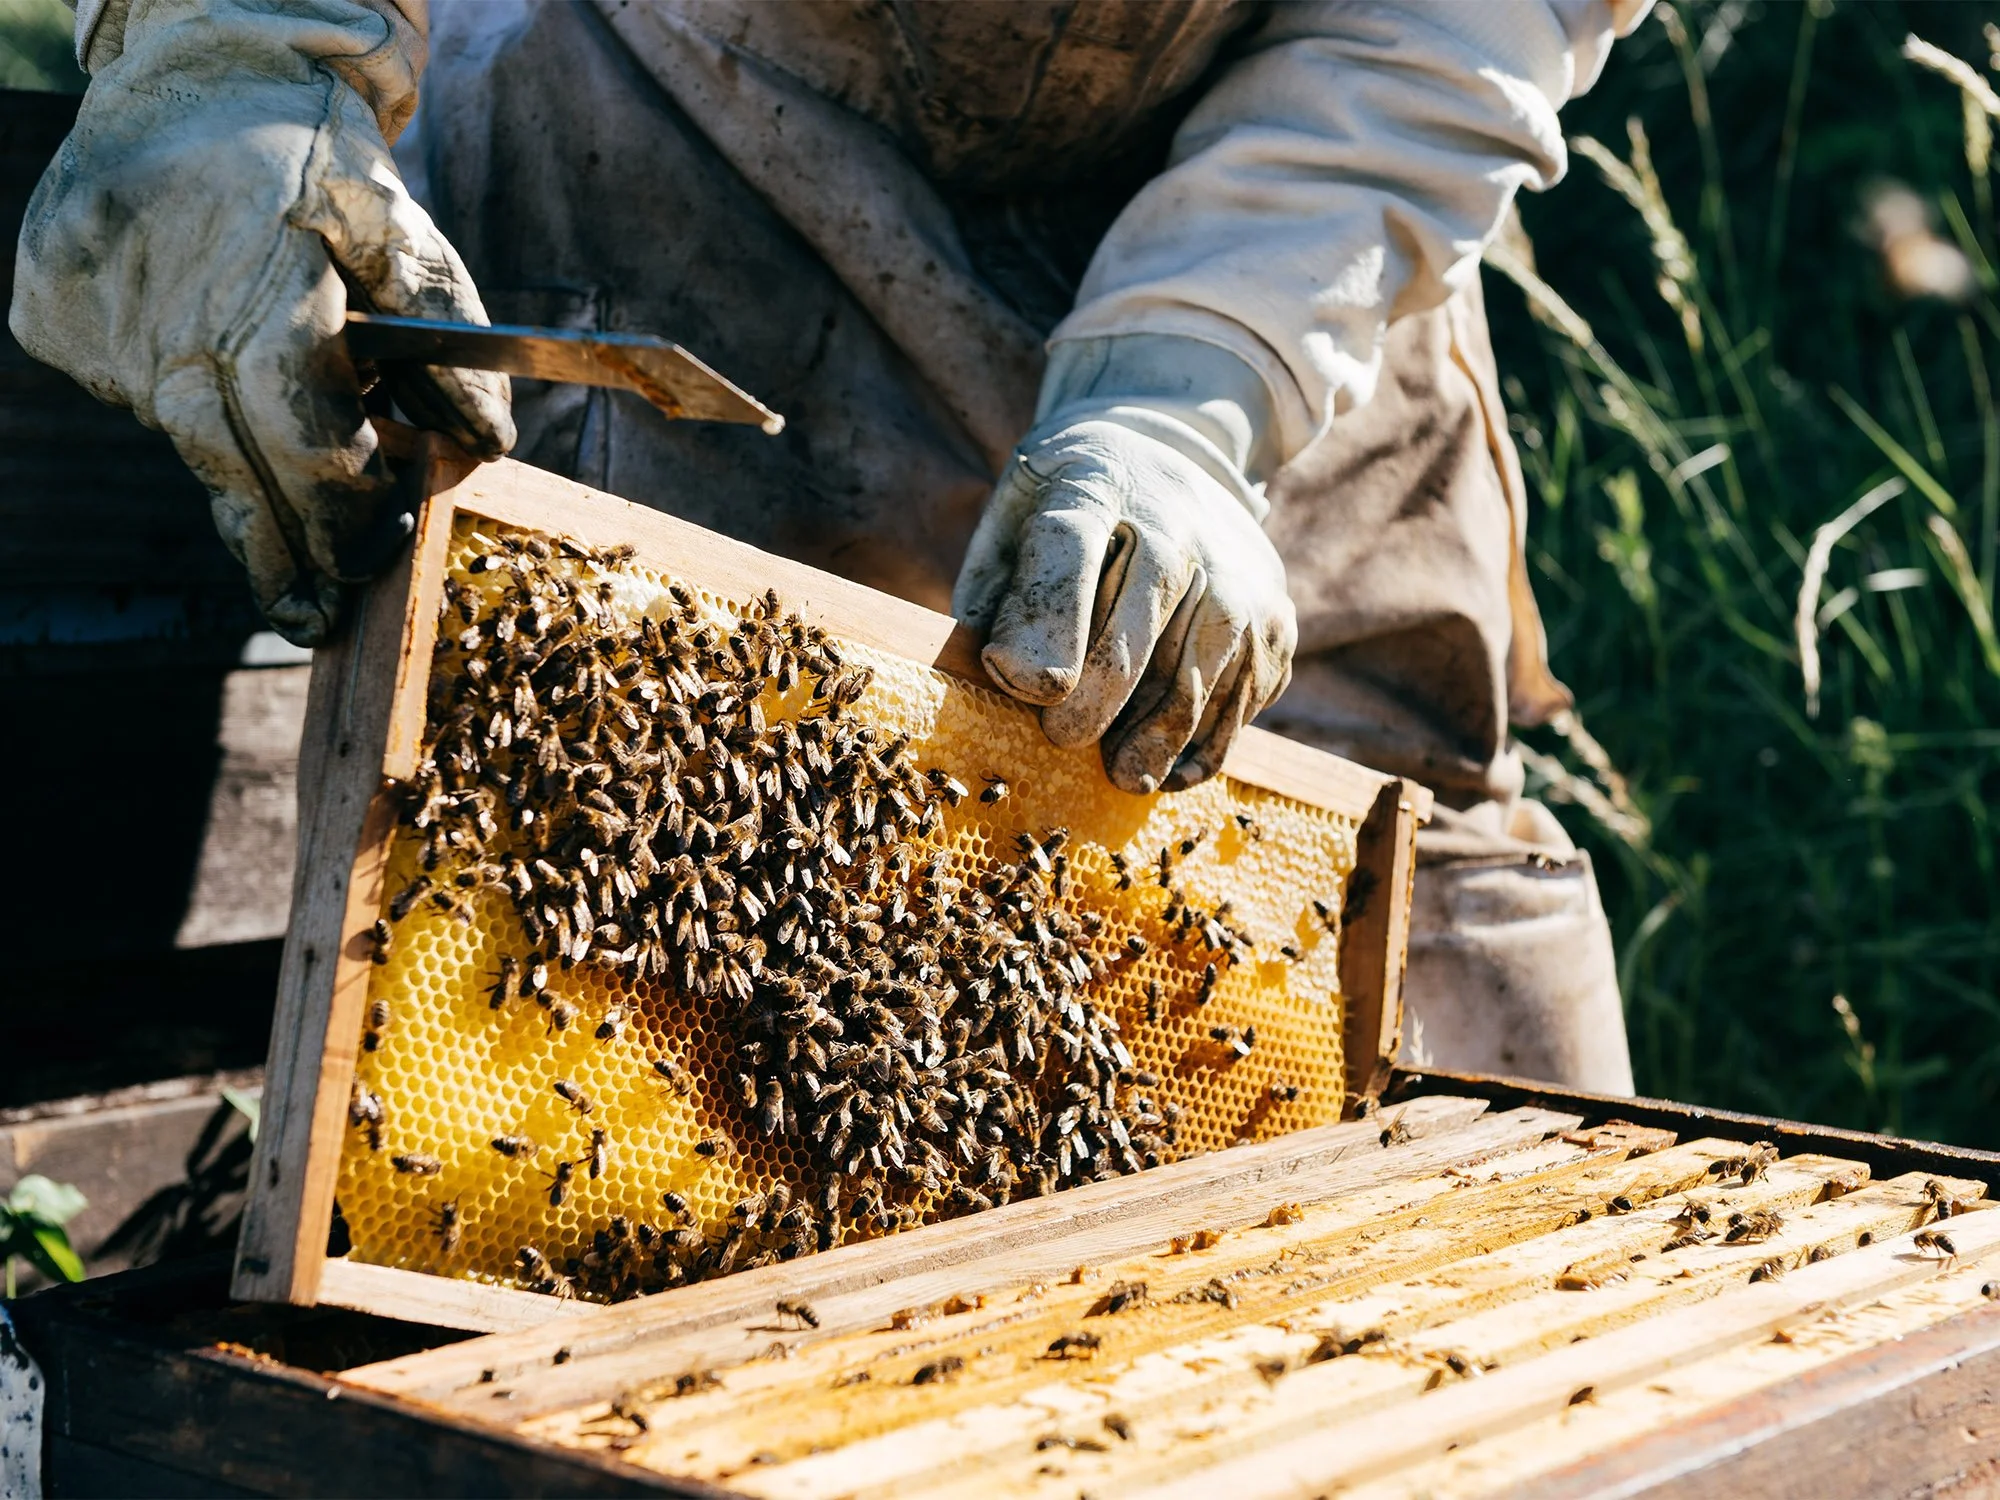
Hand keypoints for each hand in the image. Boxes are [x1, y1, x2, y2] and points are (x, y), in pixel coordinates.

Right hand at [9, 2, 513, 644]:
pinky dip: (175, 395)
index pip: (302, 436)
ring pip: (176, 431)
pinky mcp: (50, 309)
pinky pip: (124, 389)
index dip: (340, 510)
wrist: (204, 66)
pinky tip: (201, 356)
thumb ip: (452, 348)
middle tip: (313, 612)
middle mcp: (165, 305)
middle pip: (226, 462)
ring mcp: (94, 309)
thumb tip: (481, 447)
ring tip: (272, 444)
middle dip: (278, 546)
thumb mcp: (409, 240)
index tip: (367, 561)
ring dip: (233, 455)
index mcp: (264, 285)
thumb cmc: (326, 169)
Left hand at [953, 417, 1295, 793]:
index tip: (1034, 689)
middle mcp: (1175, 513)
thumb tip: (999, 678)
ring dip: (1166, 729)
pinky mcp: (1275, 606)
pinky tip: (1174, 771)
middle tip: (1065, 739)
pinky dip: (1212, 738)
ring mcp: (1235, 560)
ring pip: (1210, 654)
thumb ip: (995, 594)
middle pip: (1149, 605)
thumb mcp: (1011, 524)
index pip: (1072, 545)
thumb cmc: (1063, 514)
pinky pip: (1250, 685)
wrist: (1166, 458)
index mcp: (1092, 484)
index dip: (1053, 620)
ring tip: (1124, 776)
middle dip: (1106, 689)